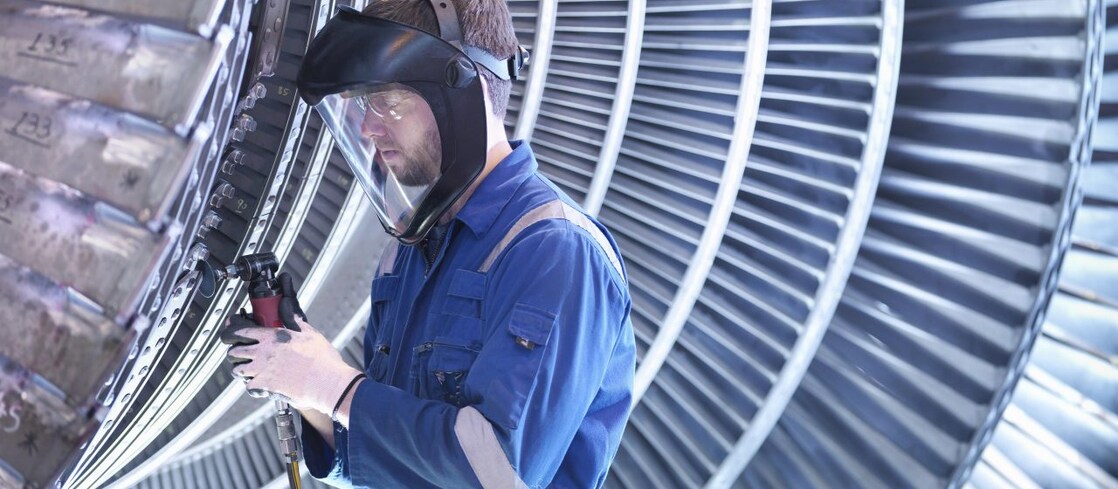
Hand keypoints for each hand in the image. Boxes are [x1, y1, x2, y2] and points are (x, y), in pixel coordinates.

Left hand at [226, 316, 361, 413]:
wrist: (327, 383)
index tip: (234, 332)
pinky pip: (247, 386)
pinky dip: (251, 385)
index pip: (242, 331)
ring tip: (247, 369)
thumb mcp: (310, 333)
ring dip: (240, 369)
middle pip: (235, 351)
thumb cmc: (322, 359)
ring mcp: (261, 370)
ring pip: (237, 370)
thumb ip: (294, 320)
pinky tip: (258, 383)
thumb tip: (287, 307)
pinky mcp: (264, 387)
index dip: (234, 331)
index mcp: (273, 337)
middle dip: (235, 351)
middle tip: (241, 353)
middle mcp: (263, 353)